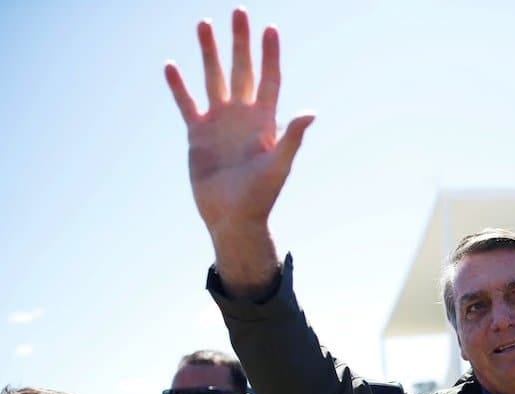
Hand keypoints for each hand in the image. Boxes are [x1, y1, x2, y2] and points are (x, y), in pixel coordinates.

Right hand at [164, 8, 312, 236]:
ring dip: (209, 53)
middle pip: (241, 70)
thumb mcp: (279, 166)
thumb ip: (291, 138)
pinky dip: (178, 86)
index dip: (270, 54)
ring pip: (213, 79)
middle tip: (239, 11)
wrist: (233, 218)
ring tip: (203, 24)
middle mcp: (243, 116)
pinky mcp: (198, 135)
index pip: (270, 79)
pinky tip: (171, 65)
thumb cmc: (261, 196)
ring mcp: (219, 123)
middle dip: (240, 42)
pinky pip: (187, 104)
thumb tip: (309, 112)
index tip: (269, 28)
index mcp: (265, 121)